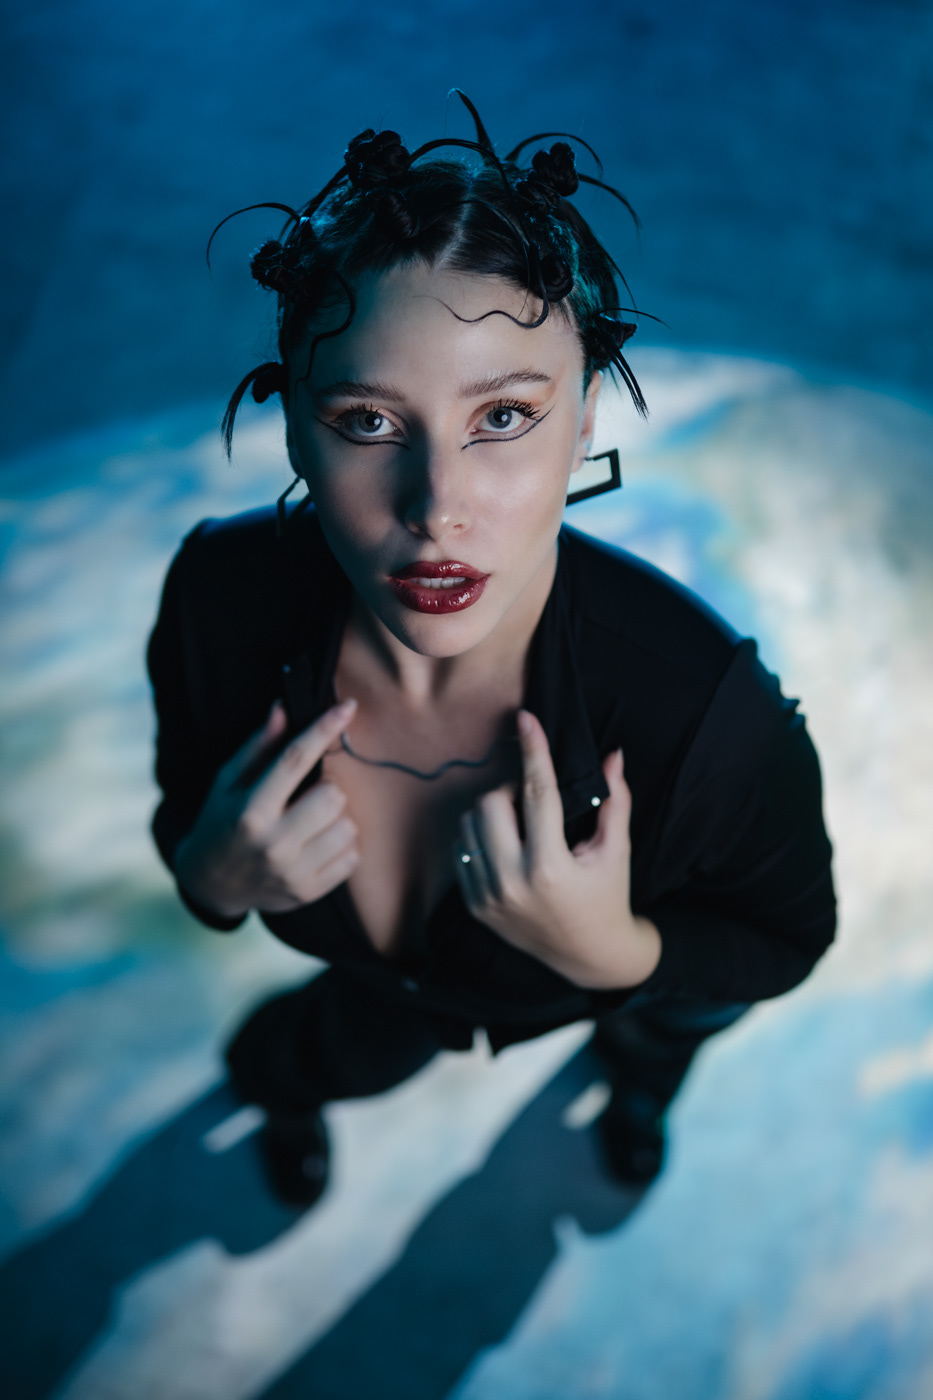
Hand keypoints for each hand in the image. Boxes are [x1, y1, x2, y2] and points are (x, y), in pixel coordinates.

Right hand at [174, 699, 359, 918]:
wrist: (210, 883)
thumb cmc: (221, 821)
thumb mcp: (227, 782)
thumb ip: (258, 747)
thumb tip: (282, 707)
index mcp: (250, 811)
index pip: (295, 760)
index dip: (324, 729)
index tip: (348, 707)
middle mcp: (272, 844)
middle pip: (333, 796)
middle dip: (327, 790)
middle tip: (308, 796)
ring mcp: (292, 873)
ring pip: (348, 827)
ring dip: (336, 819)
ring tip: (311, 823)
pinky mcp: (309, 893)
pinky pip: (352, 857)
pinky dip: (341, 847)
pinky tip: (316, 846)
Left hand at [454, 709, 660, 989]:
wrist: (590, 957)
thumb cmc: (607, 897)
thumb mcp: (616, 851)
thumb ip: (615, 801)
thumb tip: (613, 754)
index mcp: (550, 868)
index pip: (537, 793)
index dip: (533, 750)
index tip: (525, 719)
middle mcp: (512, 883)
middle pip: (490, 803)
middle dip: (510, 790)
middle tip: (530, 796)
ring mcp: (489, 897)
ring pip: (469, 825)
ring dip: (492, 812)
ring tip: (519, 822)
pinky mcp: (475, 906)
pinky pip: (462, 851)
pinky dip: (480, 838)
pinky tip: (505, 843)